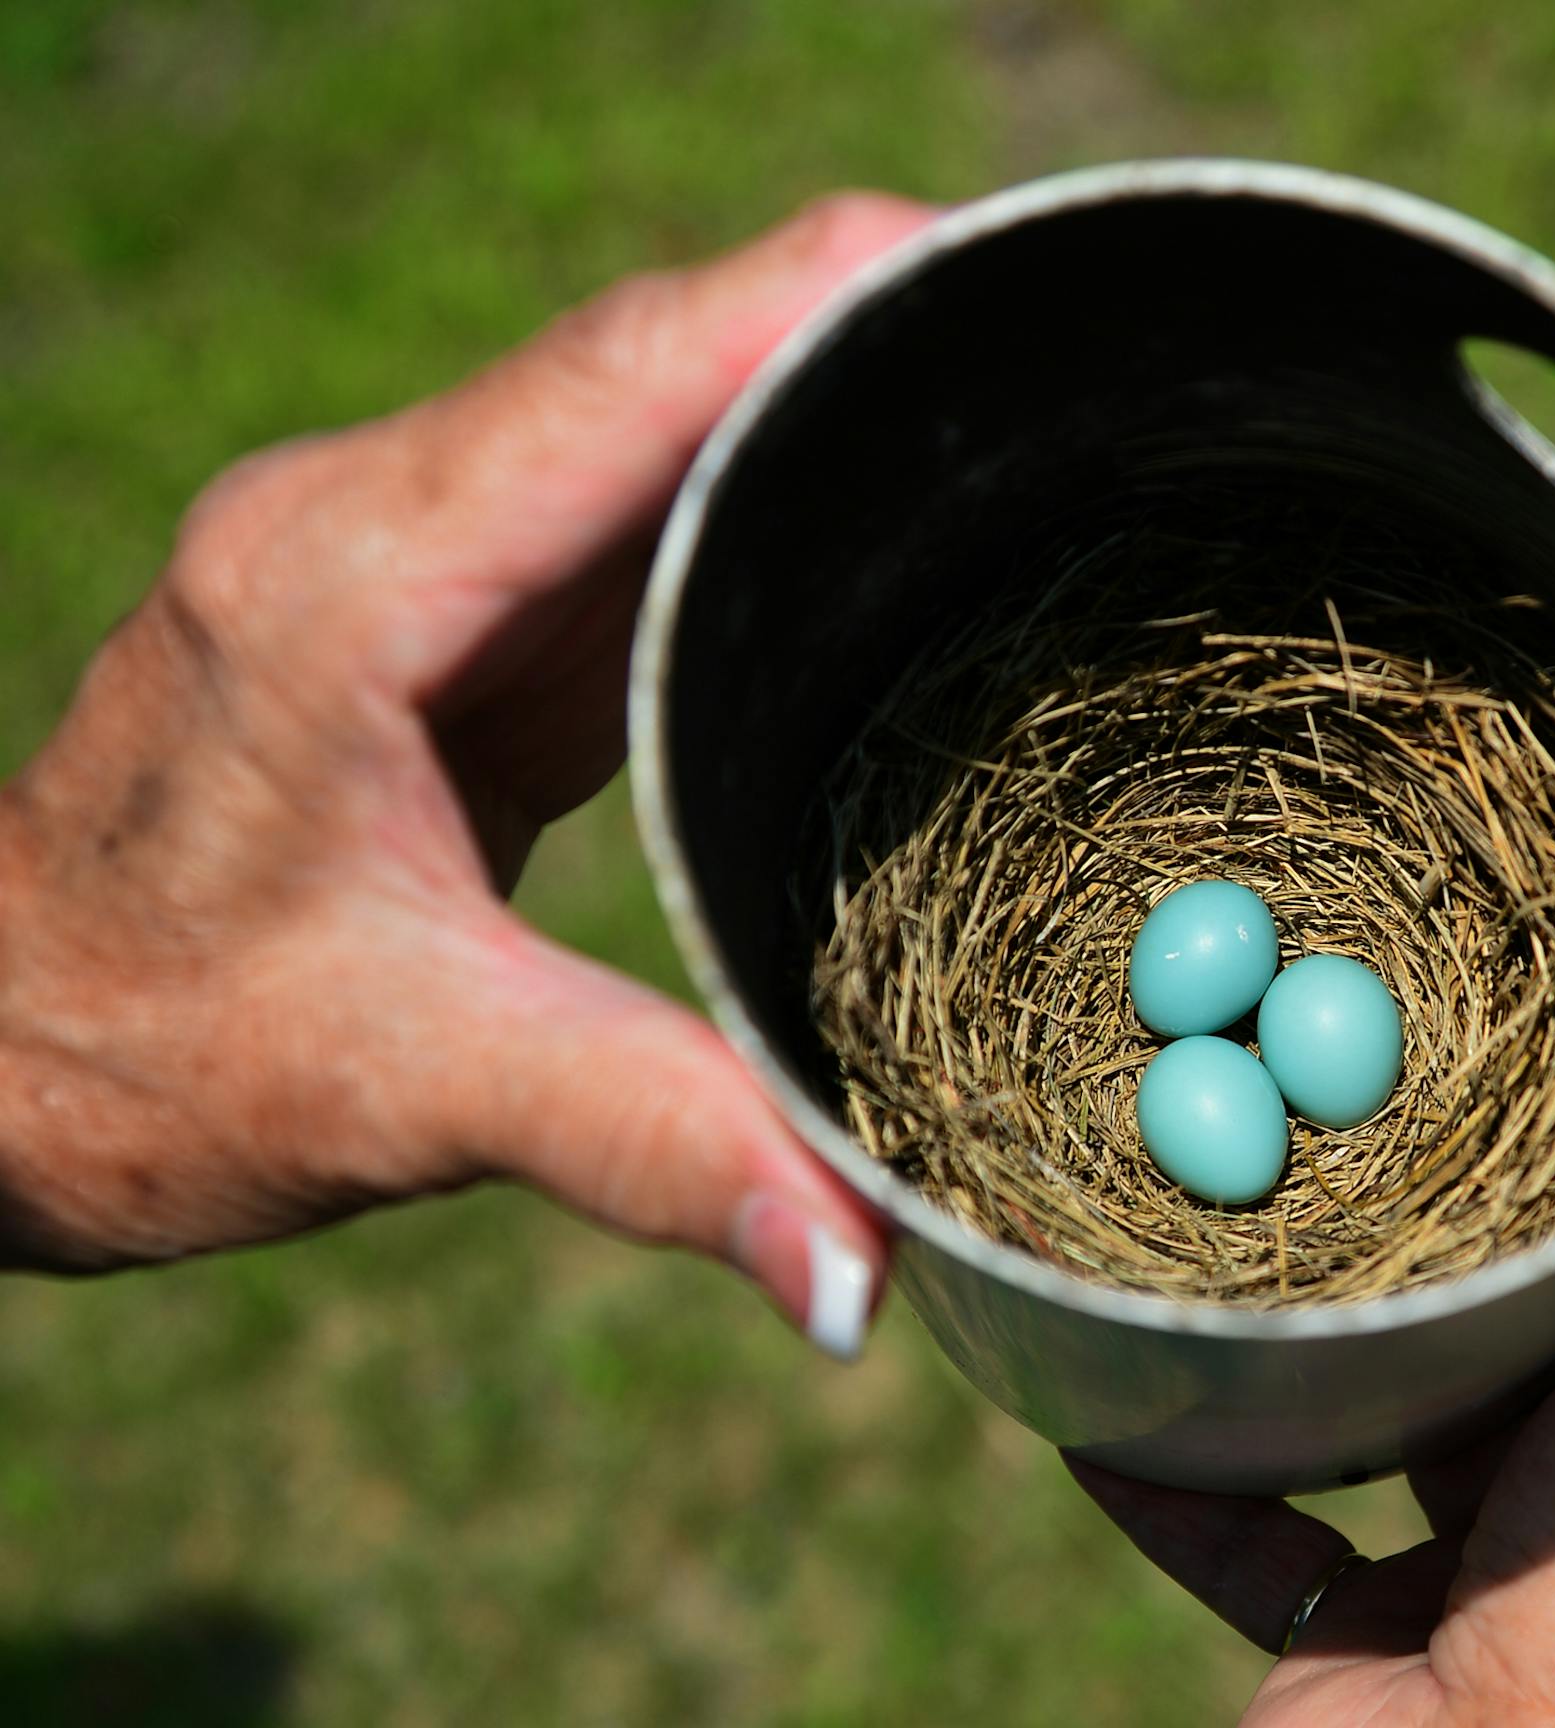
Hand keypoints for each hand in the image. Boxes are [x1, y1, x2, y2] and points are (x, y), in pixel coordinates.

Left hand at [0, 194, 933, 1351]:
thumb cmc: (147, 1056)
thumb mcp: (413, 1094)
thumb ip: (655, 1152)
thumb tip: (868, 1283)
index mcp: (354, 584)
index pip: (624, 377)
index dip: (820, 302)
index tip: (995, 278)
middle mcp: (380, 523)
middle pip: (661, 362)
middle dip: (864, 335)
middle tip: (1068, 364)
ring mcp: (414, 558)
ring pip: (652, 422)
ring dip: (819, 409)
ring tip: (1016, 432)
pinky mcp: (448, 619)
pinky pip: (630, 513)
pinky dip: (762, 504)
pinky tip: (876, 537)